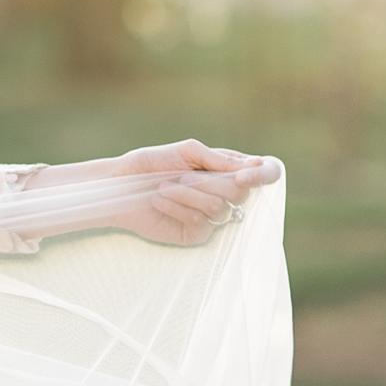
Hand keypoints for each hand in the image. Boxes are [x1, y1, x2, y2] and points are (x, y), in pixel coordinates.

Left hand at [109, 139, 278, 245]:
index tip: (245, 175)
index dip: (263, 175)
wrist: (118, 185)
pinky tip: (159, 200)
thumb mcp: (186, 151)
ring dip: (187, 194)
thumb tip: (255, 164)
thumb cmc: (150, 163)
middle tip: (181, 176)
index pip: (266, 172)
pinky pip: (202, 223)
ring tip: (163, 187)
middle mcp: (225, 192)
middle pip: (242, 192)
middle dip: (208, 182)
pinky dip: (178, 208)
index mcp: (228, 168)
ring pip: (220, 208)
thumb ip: (219, 159)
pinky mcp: (197, 234)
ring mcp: (212, 215)